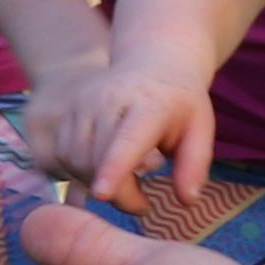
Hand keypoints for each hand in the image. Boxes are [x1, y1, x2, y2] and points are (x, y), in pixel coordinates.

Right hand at [20, 52, 214, 214]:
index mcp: (150, 105)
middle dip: (118, 193)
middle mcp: (110, 99)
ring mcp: (85, 102)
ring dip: (96, 183)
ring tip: (125, 183)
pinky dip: (79, 171)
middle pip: (97, 158)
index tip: (100, 195)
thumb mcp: (200, 129)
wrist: (153, 61)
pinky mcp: (69, 110)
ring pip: (76, 160)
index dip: (112, 168)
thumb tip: (187, 201)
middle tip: (141, 203)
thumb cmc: (180, 103)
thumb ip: (195, 166)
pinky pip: (63, 154)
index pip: (127, 139)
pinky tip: (103, 168)